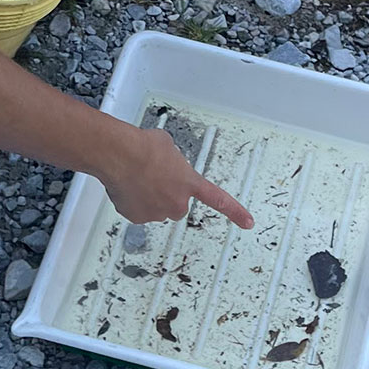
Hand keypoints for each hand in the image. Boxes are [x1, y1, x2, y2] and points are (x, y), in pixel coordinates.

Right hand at [103, 125, 253, 228]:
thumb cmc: (143, 146)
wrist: (120, 154)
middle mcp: (177, 203)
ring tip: (137, 177)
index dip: (235, 212)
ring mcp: (157, 212)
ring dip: (148, 196)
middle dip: (168, 195)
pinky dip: (131, 201)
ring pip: (154, 208)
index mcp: (190, 183)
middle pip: (176, 204)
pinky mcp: (137, 217)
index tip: (248, 222)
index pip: (219, 200)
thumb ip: (173, 160)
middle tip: (154, 177)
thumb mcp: (168, 146)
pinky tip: (127, 184)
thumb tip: (164, 163)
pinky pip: (136, 211)